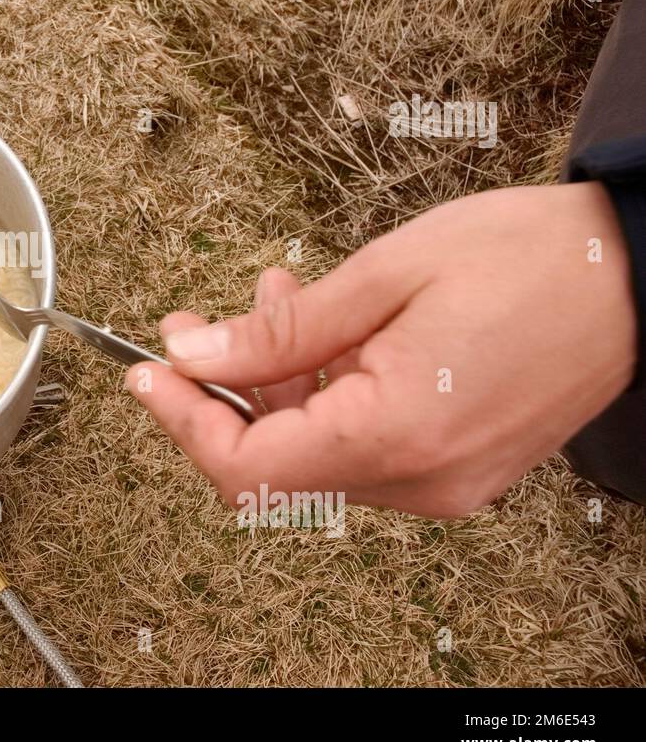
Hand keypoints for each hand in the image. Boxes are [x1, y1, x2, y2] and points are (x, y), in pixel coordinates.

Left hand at [126, 183, 637, 517]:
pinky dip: (324, 396)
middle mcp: (419, 479)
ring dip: (275, 386)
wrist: (639, 274)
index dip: (182, 421)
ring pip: (314, 455)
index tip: (145, 373)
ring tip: (273, 297)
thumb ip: (279, 332)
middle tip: (194, 323)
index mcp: (395, 433)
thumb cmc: (527, 258)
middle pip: (274, 468)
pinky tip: (324, 330)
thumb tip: (192, 355)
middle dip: (222, 395)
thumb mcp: (383, 276)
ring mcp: (444, 482)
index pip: (246, 467)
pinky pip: (361, 448)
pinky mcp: (458, 468)